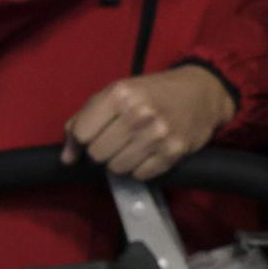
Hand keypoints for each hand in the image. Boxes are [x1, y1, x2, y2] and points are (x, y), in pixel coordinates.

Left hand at [63, 66, 237, 179]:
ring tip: (132, 145)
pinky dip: (140, 168)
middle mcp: (139, 113)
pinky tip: (148, 152)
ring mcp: (158, 134)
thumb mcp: (114, 93)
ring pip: (116, 168)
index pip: (81, 133)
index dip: (82, 139)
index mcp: (119, 94)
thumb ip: (83, 120)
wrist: (201, 92)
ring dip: (120, 161)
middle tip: (116, 140)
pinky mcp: (174, 152)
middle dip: (102, 150)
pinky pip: (140, 175)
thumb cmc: (151, 93)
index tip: (93, 135)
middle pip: (97, 154)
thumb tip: (66, 158)